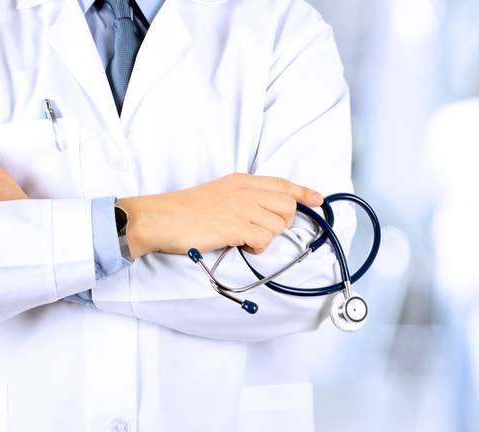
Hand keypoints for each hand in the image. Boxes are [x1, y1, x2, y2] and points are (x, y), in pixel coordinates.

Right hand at [118, 173, 322, 257]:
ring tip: (242, 239)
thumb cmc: (184, 211)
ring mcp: (242, 207)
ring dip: (265, 238)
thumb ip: (242, 198)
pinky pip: (264, 241)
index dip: (304, 192)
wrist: (160, 218)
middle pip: (288, 207)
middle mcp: (245, 190)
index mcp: (241, 181)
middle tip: (260, 231)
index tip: (319, 199)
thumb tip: (263, 214)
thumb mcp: (218, 193)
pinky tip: (239, 245)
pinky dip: (256, 248)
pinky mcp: (236, 225)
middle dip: (281, 224)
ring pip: (278, 226)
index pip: (282, 184)